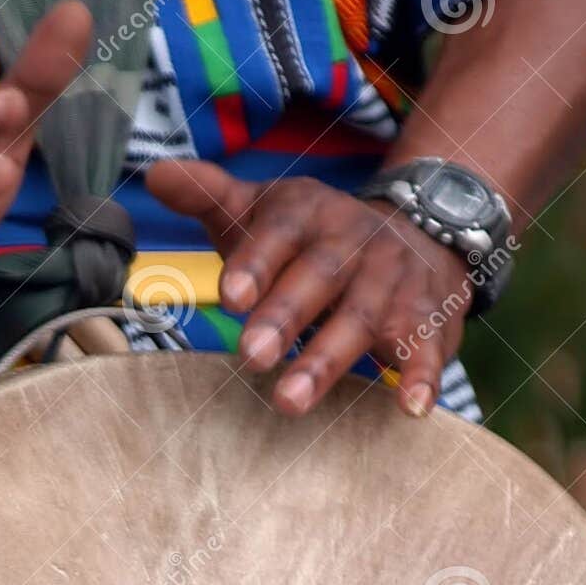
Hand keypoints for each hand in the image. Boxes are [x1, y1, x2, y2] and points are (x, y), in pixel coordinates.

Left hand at [145, 162, 473, 416]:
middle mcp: (355, 241)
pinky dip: (422, 375)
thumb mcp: (266, 210)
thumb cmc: (317, 238)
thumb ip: (211, 197)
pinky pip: (427, 345)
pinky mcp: (430, 315)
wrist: (422, 231)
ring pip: (364, 317)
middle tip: (251, 357)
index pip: (278, 233)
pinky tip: (411, 408)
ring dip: (328, 360)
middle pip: (320, 276)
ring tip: (291, 402)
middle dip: (285, 316)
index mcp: (308, 214)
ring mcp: (395, 278)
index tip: (229, 296)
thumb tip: (155, 176)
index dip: (255, 262)